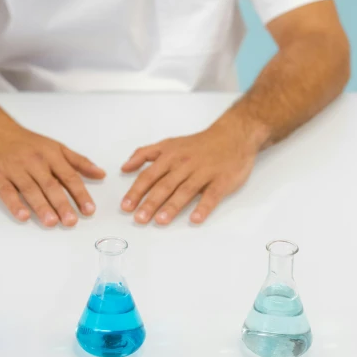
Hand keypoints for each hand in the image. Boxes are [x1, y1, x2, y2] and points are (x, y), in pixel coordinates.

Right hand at [0, 125, 105, 226]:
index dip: (80, 194)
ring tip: (52, 222)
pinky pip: (7, 191)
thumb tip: (101, 174)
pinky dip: (14, 204)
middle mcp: (35, 162)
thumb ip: (78, 162)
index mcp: (51, 155)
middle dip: (62, 204)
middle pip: (51, 185)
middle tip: (72, 221)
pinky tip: (23, 216)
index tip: (89, 210)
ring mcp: (15, 169)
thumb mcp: (55, 147)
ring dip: (41, 206)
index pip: (69, 176)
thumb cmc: (27, 142)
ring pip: (30, 189)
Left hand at [120, 122, 258, 224]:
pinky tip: (195, 219)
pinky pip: (212, 195)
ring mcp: (203, 172)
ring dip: (172, 206)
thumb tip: (124, 167)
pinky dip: (203, 207)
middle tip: (139, 218)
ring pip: (185, 191)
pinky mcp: (221, 180)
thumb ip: (144, 154)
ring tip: (160, 221)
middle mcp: (184, 164)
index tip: (126, 206)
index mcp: (170, 156)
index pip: (149, 175)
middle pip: (165, 185)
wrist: (232, 136)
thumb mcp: (168, 143)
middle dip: (150, 202)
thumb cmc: (198, 144)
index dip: (136, 191)